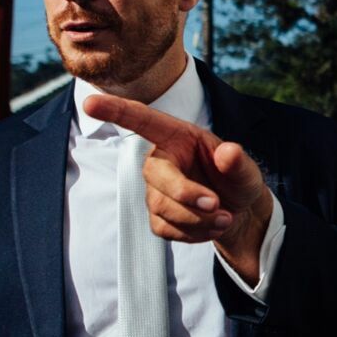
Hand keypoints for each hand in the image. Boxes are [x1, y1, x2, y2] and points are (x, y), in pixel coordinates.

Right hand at [79, 92, 277, 284]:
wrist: (239, 211)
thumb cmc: (236, 179)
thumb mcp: (245, 168)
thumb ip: (237, 161)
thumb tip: (229, 153)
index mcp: (177, 137)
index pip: (143, 121)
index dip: (116, 111)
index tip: (90, 103)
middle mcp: (160, 161)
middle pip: (155, 176)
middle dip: (186, 195)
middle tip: (217, 205)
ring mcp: (155, 191)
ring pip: (164, 208)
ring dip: (198, 219)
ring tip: (225, 217)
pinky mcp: (157, 217)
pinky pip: (167, 229)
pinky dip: (194, 233)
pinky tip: (211, 226)